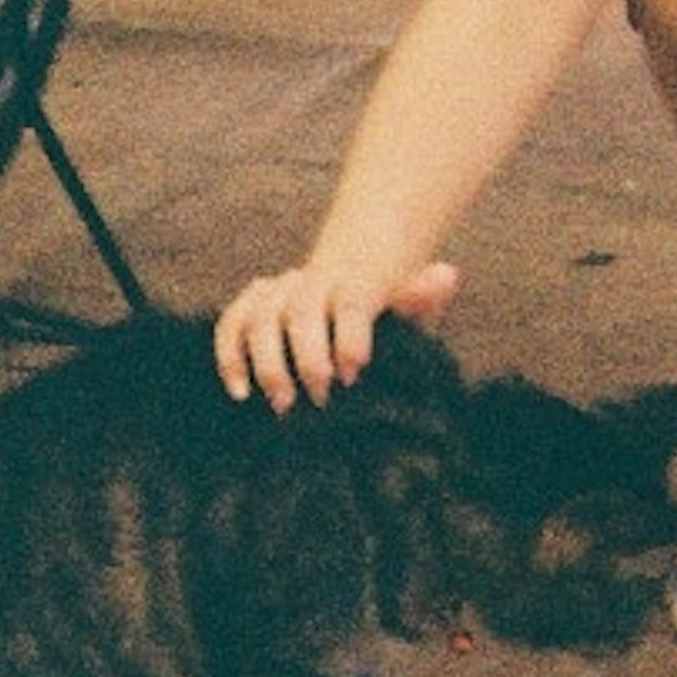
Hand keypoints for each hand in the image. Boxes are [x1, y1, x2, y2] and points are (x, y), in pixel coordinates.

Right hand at [213, 253, 459, 407]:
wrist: (351, 324)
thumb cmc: (383, 334)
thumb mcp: (407, 325)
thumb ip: (419, 302)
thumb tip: (446, 273)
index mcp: (352, 284)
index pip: (350, 299)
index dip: (350, 334)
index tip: (355, 372)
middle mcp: (310, 283)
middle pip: (301, 308)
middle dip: (308, 355)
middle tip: (323, 395)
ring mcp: (278, 295)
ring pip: (260, 315)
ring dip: (269, 360)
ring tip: (285, 402)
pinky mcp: (251, 314)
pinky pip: (233, 324)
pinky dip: (231, 355)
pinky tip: (241, 391)